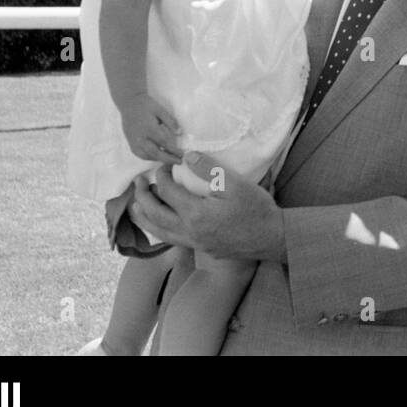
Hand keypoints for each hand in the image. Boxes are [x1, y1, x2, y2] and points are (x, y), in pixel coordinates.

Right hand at [118, 94, 182, 164]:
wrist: (129, 103)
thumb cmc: (147, 105)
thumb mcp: (161, 110)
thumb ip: (170, 121)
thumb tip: (179, 132)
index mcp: (149, 128)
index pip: (163, 142)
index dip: (173, 150)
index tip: (182, 154)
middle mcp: (140, 137)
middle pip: (155, 152)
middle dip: (168, 159)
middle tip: (179, 162)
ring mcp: (134, 141)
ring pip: (147, 156)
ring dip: (159, 159)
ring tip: (170, 160)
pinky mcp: (130, 143)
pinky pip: (140, 154)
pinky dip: (149, 158)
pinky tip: (157, 157)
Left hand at [129, 152, 285, 262]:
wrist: (272, 238)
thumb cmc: (256, 209)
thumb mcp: (236, 184)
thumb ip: (208, 169)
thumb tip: (187, 157)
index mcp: (195, 213)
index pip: (168, 191)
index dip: (162, 176)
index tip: (164, 165)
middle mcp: (189, 231)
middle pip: (154, 213)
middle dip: (142, 196)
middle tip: (138, 182)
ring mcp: (194, 243)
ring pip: (158, 232)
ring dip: (143, 217)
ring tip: (135, 206)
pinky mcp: (200, 249)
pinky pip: (170, 240)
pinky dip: (158, 230)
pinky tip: (159, 224)